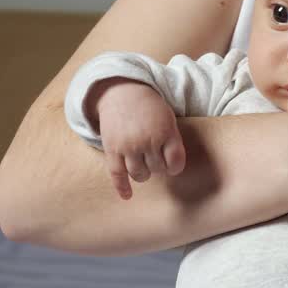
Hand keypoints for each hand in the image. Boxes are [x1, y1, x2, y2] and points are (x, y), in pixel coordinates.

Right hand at [91, 79, 186, 198]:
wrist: (121, 91)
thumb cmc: (148, 106)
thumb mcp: (167, 117)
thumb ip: (172, 140)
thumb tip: (172, 167)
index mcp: (166, 131)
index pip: (176, 162)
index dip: (174, 167)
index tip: (171, 164)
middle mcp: (147, 140)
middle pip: (157, 169)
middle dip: (157, 166)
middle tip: (153, 156)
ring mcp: (128, 146)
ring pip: (139, 174)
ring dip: (143, 174)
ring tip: (142, 164)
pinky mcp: (112, 149)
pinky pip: (117, 174)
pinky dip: (122, 187)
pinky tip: (127, 196)